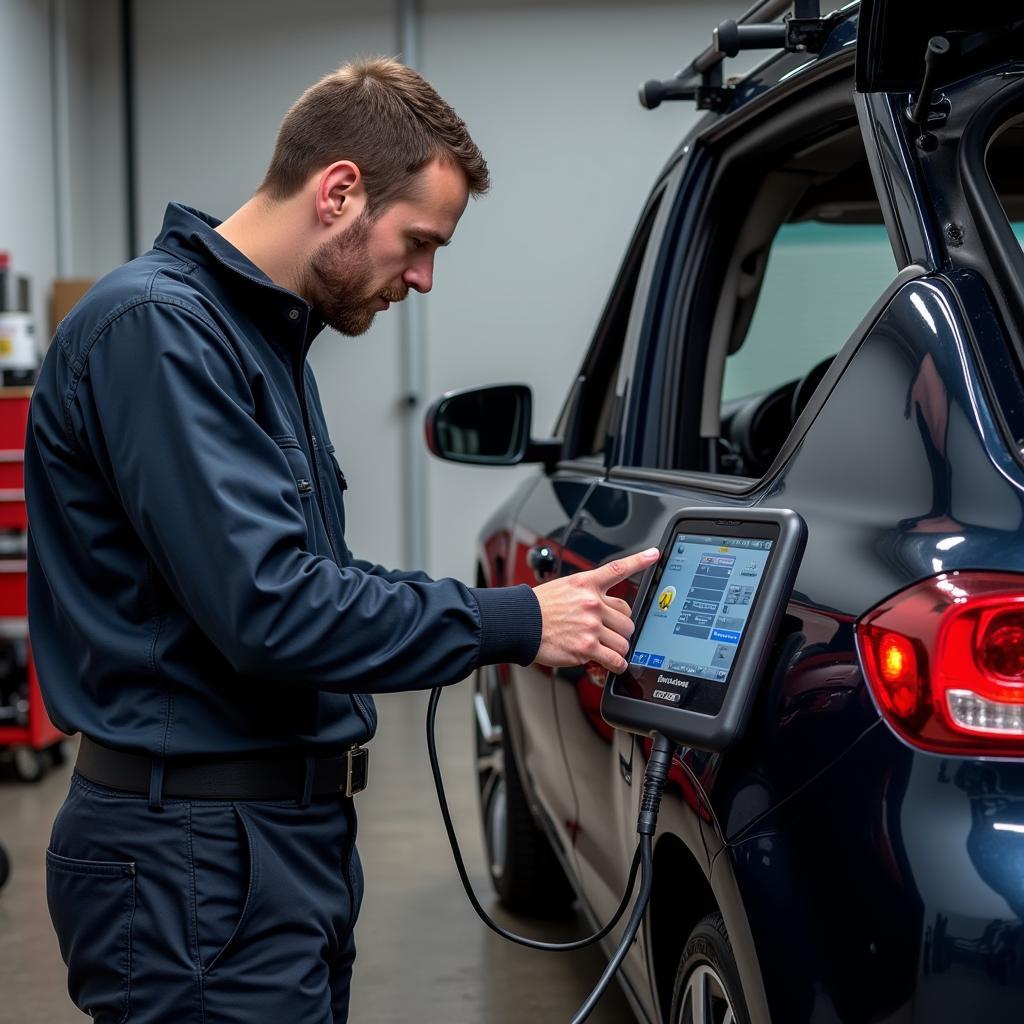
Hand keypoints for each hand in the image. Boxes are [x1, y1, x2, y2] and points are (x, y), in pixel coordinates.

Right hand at [533, 547, 659, 673]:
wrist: (519, 623)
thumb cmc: (537, 608)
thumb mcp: (563, 588)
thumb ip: (586, 594)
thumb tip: (603, 605)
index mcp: (586, 584)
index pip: (618, 569)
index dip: (639, 560)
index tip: (653, 554)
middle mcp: (592, 603)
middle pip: (627, 617)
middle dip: (622, 628)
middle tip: (611, 633)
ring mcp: (591, 625)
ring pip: (623, 640)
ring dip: (619, 647)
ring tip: (608, 649)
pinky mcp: (587, 647)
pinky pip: (614, 659)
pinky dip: (617, 664)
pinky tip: (614, 664)